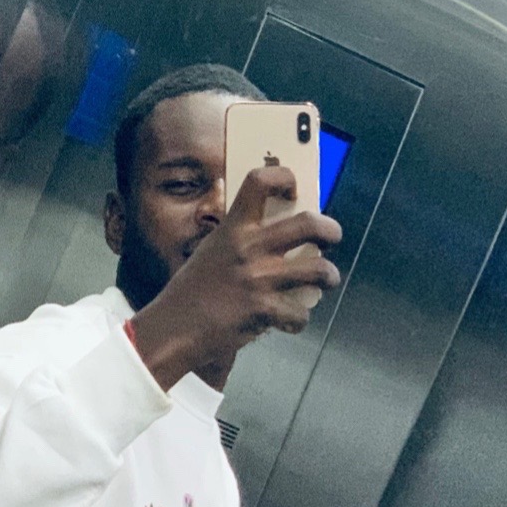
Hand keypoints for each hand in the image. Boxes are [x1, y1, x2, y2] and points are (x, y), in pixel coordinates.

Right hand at [129, 166, 341, 389]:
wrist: (174, 329)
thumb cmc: (192, 292)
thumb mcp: (212, 252)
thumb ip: (241, 240)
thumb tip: (280, 233)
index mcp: (233, 228)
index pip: (260, 181)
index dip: (283, 177)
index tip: (293, 188)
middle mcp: (249, 248)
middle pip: (310, 224)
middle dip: (331, 230)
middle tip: (332, 237)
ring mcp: (259, 279)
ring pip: (320, 270)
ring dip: (329, 277)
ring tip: (326, 280)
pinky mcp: (264, 309)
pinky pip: (301, 313)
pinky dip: (298, 319)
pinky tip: (288, 320)